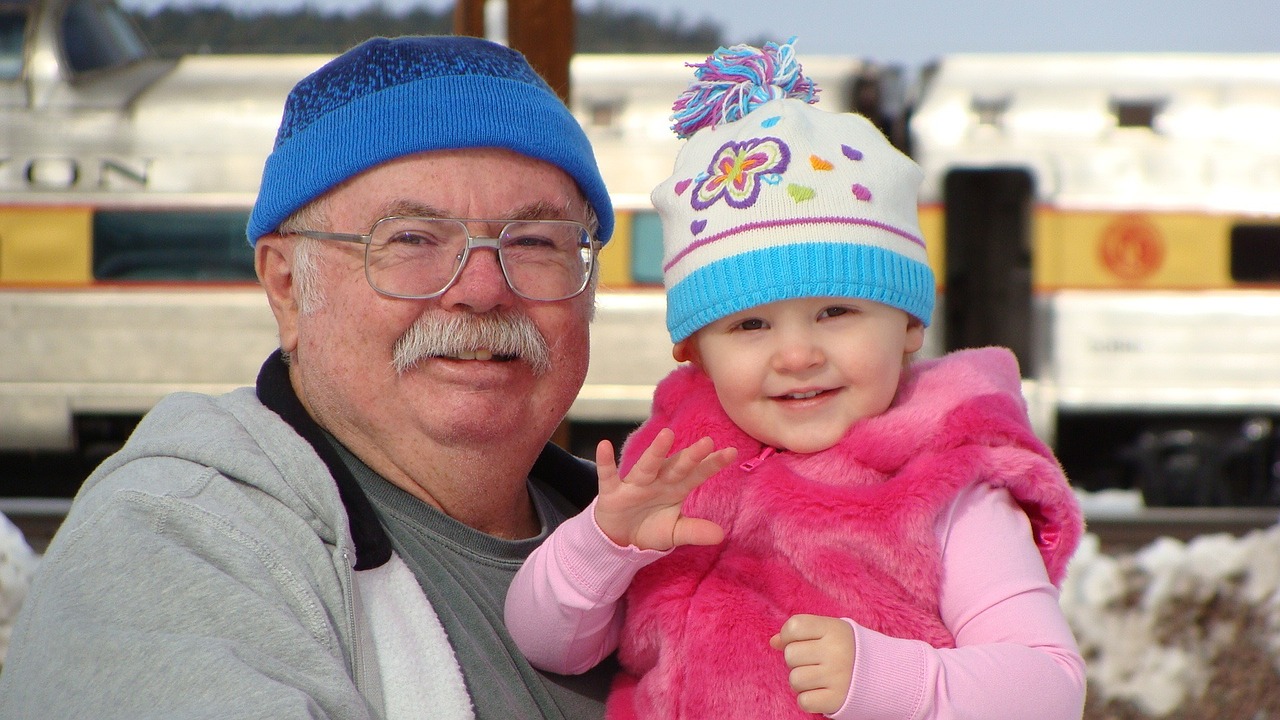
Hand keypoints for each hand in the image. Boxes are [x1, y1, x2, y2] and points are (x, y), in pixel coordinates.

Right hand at [593, 428, 735, 550]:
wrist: (619, 538)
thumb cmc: (650, 528)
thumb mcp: (674, 533)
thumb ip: (694, 532)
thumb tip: (721, 535)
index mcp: (675, 488)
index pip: (697, 475)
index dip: (712, 464)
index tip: (732, 453)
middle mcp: (657, 481)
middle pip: (676, 467)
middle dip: (690, 456)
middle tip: (707, 442)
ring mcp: (634, 484)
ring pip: (647, 466)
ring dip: (656, 451)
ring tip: (667, 435)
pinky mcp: (612, 492)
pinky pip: (608, 475)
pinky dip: (605, 462)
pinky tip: (604, 445)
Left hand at [769, 614, 855, 714]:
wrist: (886, 674)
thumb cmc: (848, 650)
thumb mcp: (829, 632)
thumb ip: (802, 633)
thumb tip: (774, 641)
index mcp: (834, 629)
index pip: (794, 626)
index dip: (788, 636)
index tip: (799, 642)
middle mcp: (836, 651)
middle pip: (790, 654)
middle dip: (797, 661)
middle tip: (813, 662)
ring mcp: (838, 676)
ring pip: (794, 679)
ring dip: (801, 682)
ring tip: (817, 678)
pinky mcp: (838, 699)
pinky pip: (804, 701)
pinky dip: (808, 699)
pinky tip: (821, 692)